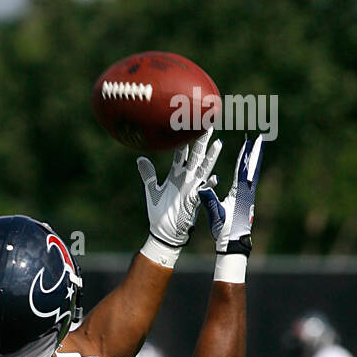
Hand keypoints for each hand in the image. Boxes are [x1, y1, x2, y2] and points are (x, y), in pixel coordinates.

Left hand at [137, 129, 221, 249]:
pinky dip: (208, 185)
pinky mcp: (194, 200)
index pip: (180, 152)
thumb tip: (140, 158)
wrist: (164, 232)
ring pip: (203, 169)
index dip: (183, 139)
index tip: (186, 124)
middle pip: (195, 155)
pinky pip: (203, 191)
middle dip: (201, 140)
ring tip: (217, 144)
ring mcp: (192, 188)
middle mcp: (186, 178)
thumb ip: (148, 174)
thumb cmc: (159, 213)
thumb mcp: (152, 190)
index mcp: (176, 174)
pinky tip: (214, 178)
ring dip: (210, 158)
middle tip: (207, 124)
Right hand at [199, 135, 263, 254]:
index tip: (248, 142)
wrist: (234, 244)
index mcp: (240, 194)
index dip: (245, 156)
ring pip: (253, 173)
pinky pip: (250, 181)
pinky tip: (250, 167)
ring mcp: (249, 197)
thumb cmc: (224, 231)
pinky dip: (251, 170)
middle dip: (255, 153)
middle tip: (259, 138)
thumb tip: (203, 188)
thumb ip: (210, 200)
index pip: (243, 171)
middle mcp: (247, 193)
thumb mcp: (215, 215)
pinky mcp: (247, 201)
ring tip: (256, 148)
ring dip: (254, 160)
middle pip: (253, 168)